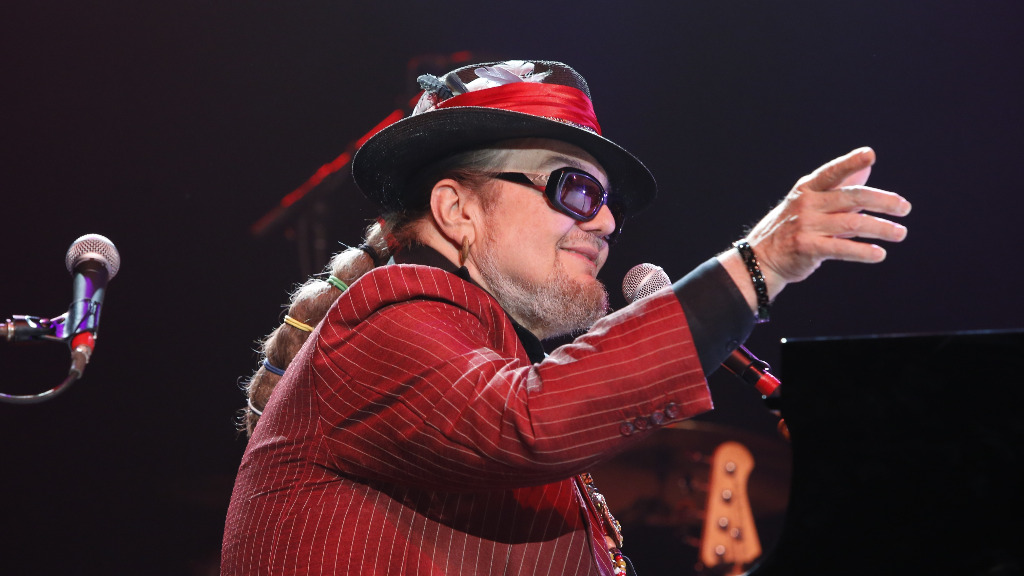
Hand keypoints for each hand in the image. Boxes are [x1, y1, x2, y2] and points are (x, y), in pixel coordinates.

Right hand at [720, 147, 911, 307]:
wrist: (761, 259)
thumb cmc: (792, 228)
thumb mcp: (810, 202)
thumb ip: (840, 187)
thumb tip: (867, 166)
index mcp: (808, 189)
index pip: (832, 172)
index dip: (851, 163)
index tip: (870, 155)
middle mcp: (806, 203)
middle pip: (851, 198)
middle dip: (883, 202)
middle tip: (904, 208)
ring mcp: (806, 226)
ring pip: (852, 224)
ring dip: (881, 229)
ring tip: (900, 233)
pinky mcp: (807, 248)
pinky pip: (841, 249)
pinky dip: (864, 252)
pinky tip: (879, 254)